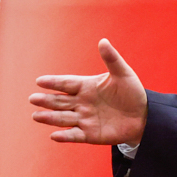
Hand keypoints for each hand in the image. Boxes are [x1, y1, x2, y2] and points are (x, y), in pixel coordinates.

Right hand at [29, 38, 147, 144]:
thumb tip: (103, 41)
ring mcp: (84, 119)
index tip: (40, 80)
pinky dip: (65, 136)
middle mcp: (81, 102)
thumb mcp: (123, 74)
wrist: (143, 116)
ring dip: (50, 117)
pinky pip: (75, 135)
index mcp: (86, 86)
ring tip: (36, 116)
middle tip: (33, 98)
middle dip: (46, 100)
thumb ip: (112, 59)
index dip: (54, 82)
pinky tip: (54, 135)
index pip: (66, 84)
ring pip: (63, 118)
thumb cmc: (132, 92)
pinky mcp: (90, 134)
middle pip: (60, 101)